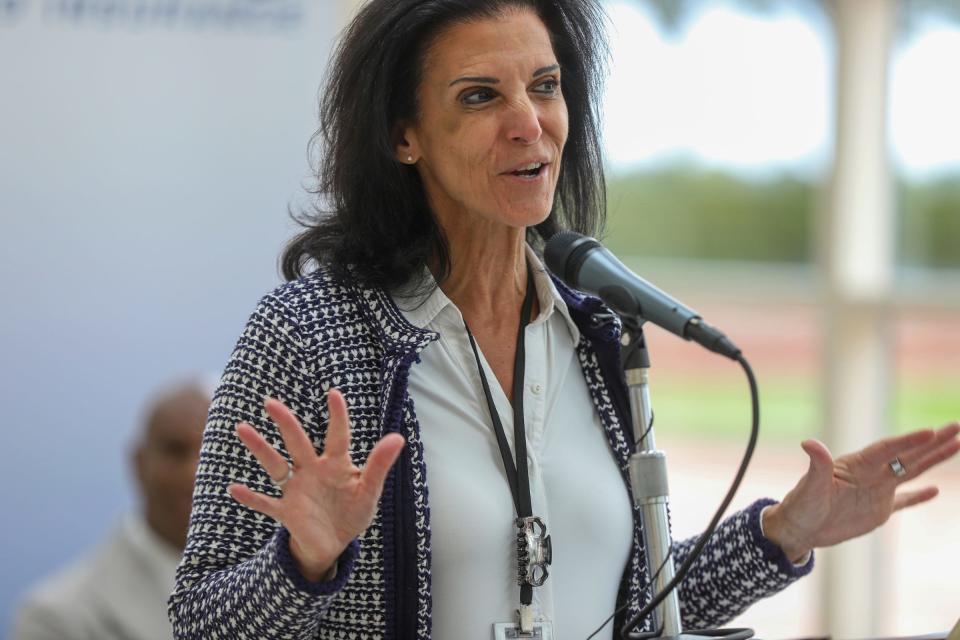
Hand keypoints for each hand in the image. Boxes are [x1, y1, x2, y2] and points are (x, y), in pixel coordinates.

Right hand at [227, 389, 404, 580]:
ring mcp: (296, 490)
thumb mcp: (370, 491)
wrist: (334, 543)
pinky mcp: (287, 512)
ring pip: (275, 465)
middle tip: (270, 402)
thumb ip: (379, 465)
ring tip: (242, 428)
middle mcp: (312, 471)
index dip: (337, 416)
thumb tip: (398, 437)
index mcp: (336, 465)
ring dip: (260, 449)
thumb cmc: (353, 511)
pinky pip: (266, 504)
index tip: (334, 393)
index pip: (337, 436)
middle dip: (285, 423)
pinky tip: (234, 488)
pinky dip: (251, 498)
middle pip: (297, 443)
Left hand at [763, 422, 959, 562]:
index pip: (887, 450)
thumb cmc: (801, 505)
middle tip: (956, 426)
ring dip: (933, 459)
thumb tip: (809, 443)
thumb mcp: (810, 486)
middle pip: (907, 455)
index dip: (908, 441)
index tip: (931, 431)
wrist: (798, 528)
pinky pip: (904, 501)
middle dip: (933, 443)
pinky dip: (919, 496)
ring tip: (956, 444)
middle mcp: (871, 474)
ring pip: (911, 472)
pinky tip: (936, 489)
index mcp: (856, 465)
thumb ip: (817, 465)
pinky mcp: (878, 510)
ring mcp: (877, 491)